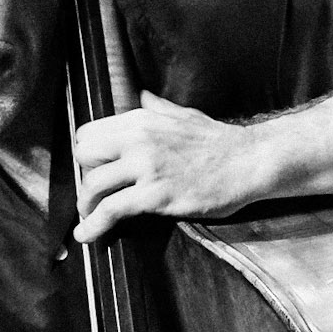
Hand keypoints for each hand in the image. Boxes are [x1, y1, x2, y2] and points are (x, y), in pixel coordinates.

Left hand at [74, 91, 258, 241]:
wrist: (249, 162)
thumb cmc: (219, 141)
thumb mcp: (184, 115)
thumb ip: (158, 107)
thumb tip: (143, 96)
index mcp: (141, 119)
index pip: (88, 133)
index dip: (88, 155)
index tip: (94, 170)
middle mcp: (138, 139)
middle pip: (84, 157)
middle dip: (85, 177)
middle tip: (95, 194)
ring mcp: (146, 167)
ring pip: (92, 184)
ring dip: (85, 206)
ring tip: (87, 219)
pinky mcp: (155, 195)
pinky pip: (111, 210)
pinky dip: (93, 225)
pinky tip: (85, 235)